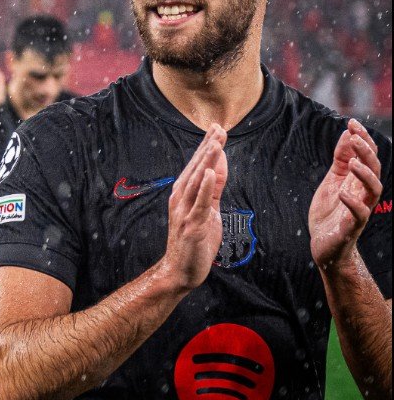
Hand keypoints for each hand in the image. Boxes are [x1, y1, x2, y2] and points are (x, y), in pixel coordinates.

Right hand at [158, 123, 227, 291]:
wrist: (180, 271)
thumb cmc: (194, 241)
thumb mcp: (208, 210)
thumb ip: (213, 188)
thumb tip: (218, 164)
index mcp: (184, 195)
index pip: (197, 166)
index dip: (207, 147)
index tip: (217, 128)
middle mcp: (180, 200)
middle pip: (195, 169)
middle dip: (208, 148)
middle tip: (218, 128)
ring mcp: (184, 212)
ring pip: (196, 182)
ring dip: (205, 162)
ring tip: (215, 144)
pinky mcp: (192, 226)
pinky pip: (199, 204)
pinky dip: (203, 187)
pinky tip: (208, 173)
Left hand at [310, 119, 382, 271]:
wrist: (325, 245)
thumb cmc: (330, 212)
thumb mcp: (333, 180)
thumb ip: (341, 160)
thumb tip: (347, 133)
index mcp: (358, 181)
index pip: (367, 156)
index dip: (362, 139)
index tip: (352, 122)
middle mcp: (363, 193)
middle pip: (374, 169)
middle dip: (366, 151)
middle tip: (355, 136)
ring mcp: (359, 209)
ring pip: (374, 189)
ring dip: (365, 174)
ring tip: (354, 162)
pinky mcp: (351, 227)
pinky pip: (359, 215)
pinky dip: (353, 204)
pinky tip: (344, 193)